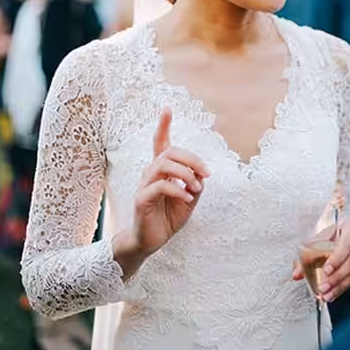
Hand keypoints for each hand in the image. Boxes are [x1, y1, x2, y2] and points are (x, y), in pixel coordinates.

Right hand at [130, 108, 210, 257]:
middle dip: (193, 159)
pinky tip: (188, 199)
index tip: (167, 108)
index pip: (160, 143)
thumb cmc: (169, 217)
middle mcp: (150, 173)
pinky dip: (179, 190)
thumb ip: (196, 183)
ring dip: (187, 174)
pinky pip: (161, 186)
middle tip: (207, 174)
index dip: (163, 126)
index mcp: (162, 170)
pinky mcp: (142, 199)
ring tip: (197, 189)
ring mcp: (144, 185)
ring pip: (164, 164)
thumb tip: (203, 173)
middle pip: (170, 152)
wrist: (152, 241)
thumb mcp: (190, 199)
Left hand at [291, 216, 349, 302]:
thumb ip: (306, 256)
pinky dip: (349, 285)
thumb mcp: (317, 240)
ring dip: (343, 284)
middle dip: (338, 276)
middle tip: (324, 287)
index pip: (348, 243)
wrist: (344, 234)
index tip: (326, 271)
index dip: (337, 258)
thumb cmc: (331, 235)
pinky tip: (337, 291)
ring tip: (328, 294)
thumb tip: (296, 274)